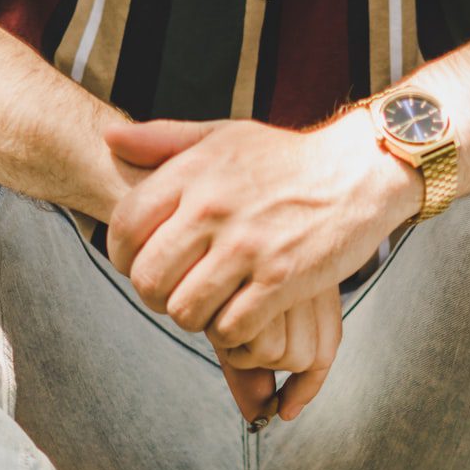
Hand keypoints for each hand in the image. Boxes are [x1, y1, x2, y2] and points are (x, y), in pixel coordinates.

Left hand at [102, 112, 419, 420]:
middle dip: (155, 297)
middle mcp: (214, 209)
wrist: (360, 171)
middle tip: (176, 293)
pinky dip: (231, 334)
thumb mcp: (223, 135)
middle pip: (149, 279)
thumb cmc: (286, 158)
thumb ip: (163, 139)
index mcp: (193, 174)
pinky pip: (231, 328)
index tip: (140, 263)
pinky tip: (242, 318)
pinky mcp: (282, 280)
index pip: (125, 228)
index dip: (122, 257)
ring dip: (194, 319)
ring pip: (185, 311)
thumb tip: (109, 137)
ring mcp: (248, 246)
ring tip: (210, 306)